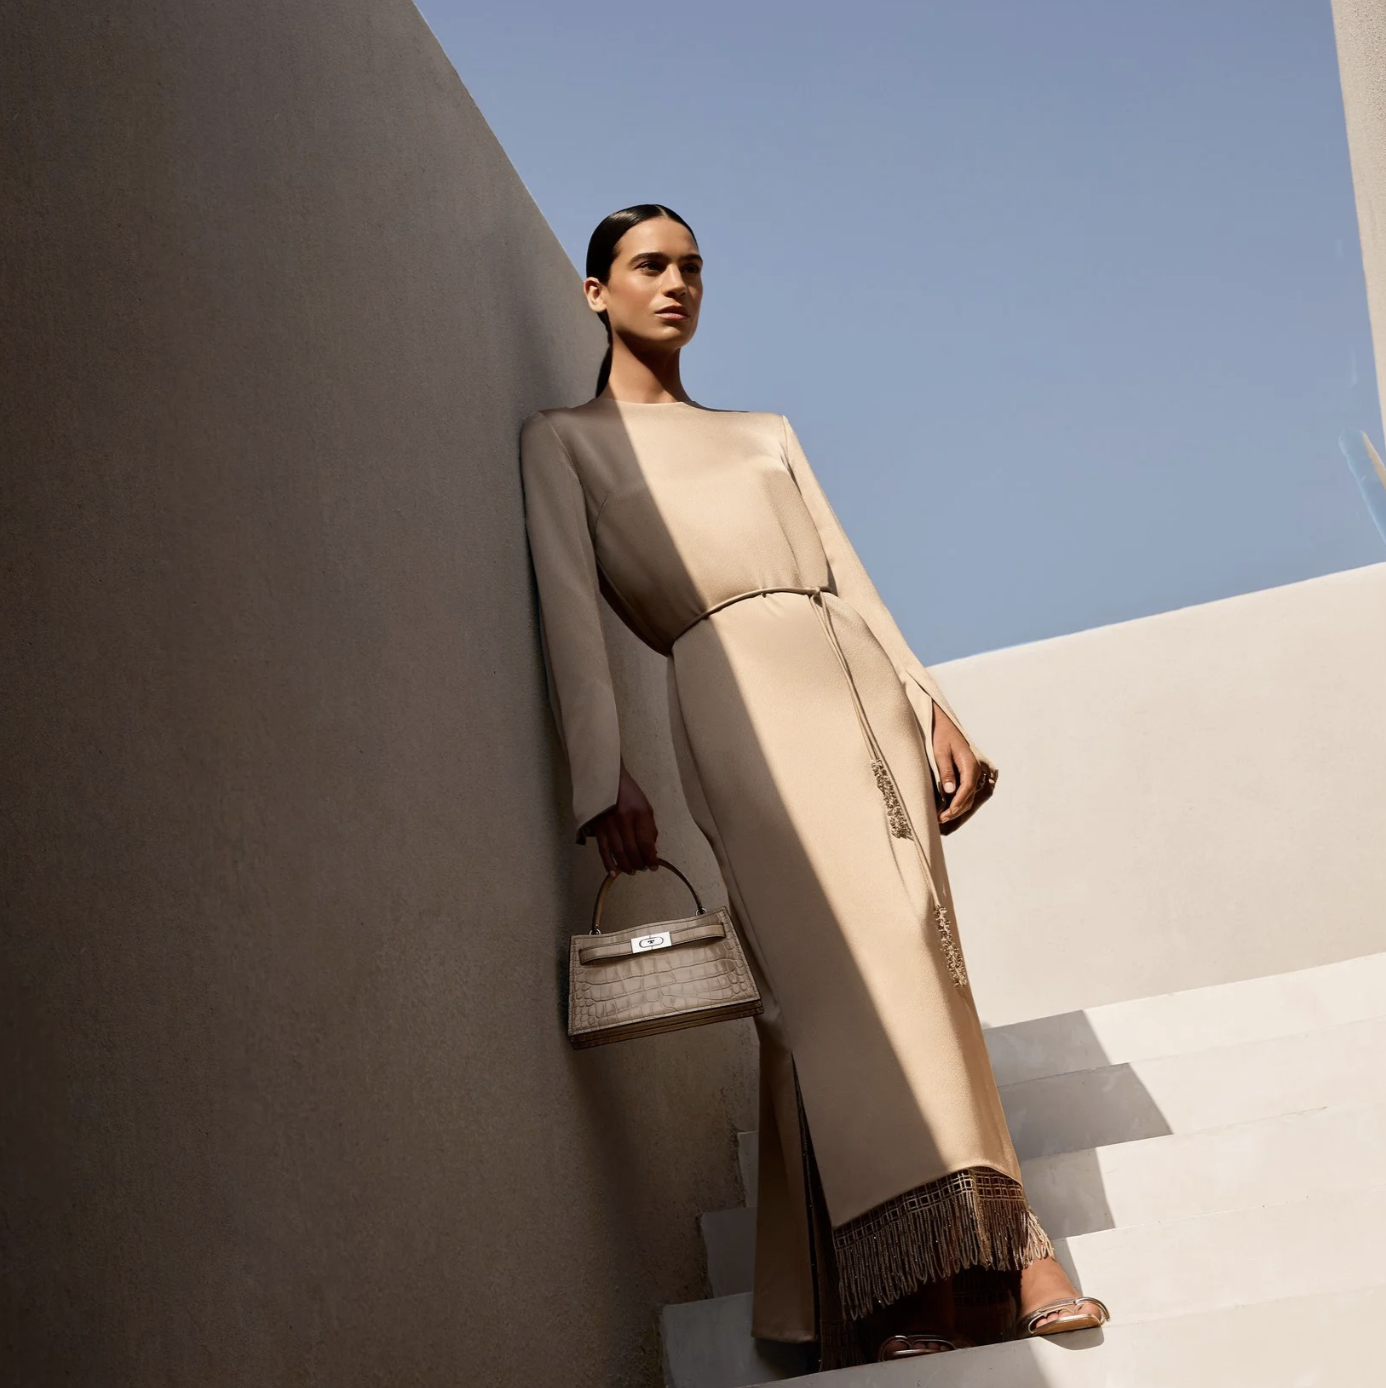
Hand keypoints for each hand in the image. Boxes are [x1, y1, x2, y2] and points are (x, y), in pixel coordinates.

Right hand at [586, 761, 659, 874]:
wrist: (606, 779)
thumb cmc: (629, 794)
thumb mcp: (645, 807)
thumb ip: (649, 828)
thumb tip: (652, 850)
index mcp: (639, 812)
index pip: (646, 842)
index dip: (651, 857)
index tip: (654, 867)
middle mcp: (624, 819)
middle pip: (632, 849)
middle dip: (639, 863)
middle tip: (642, 868)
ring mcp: (609, 824)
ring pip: (618, 852)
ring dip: (626, 865)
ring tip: (631, 871)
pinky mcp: (597, 828)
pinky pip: (603, 850)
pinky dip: (609, 863)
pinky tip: (615, 873)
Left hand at [933, 706, 983, 826]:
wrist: (941, 724)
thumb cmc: (939, 736)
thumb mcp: (940, 752)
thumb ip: (946, 771)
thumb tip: (951, 791)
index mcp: (969, 764)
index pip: (967, 789)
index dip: (957, 804)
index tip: (946, 814)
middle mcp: (974, 770)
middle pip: (969, 797)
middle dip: (955, 810)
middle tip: (940, 820)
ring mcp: (971, 773)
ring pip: (967, 797)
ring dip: (956, 809)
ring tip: (941, 818)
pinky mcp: (965, 774)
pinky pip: (964, 792)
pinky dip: (956, 802)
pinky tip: (945, 809)